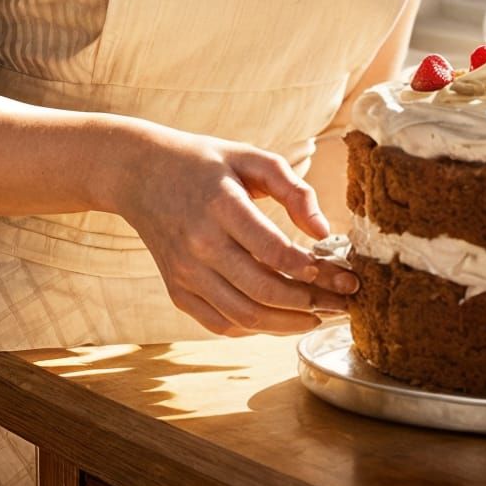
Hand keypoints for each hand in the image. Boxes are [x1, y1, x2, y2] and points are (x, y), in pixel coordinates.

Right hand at [104, 121, 359, 336]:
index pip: (273, 251)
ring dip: (289, 323)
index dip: (313, 271)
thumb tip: (323, 231)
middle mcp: (199, 244)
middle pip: (263, 291)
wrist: (141, 173)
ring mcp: (185, 272)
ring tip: (319, 315)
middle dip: (312, 303)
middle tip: (344, 303)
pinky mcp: (177, 290)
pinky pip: (221, 324)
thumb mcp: (250, 157)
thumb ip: (292, 188)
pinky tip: (281, 318)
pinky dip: (256, 328)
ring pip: (245, 316)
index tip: (344, 276)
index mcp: (220, 205)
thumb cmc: (205, 162)